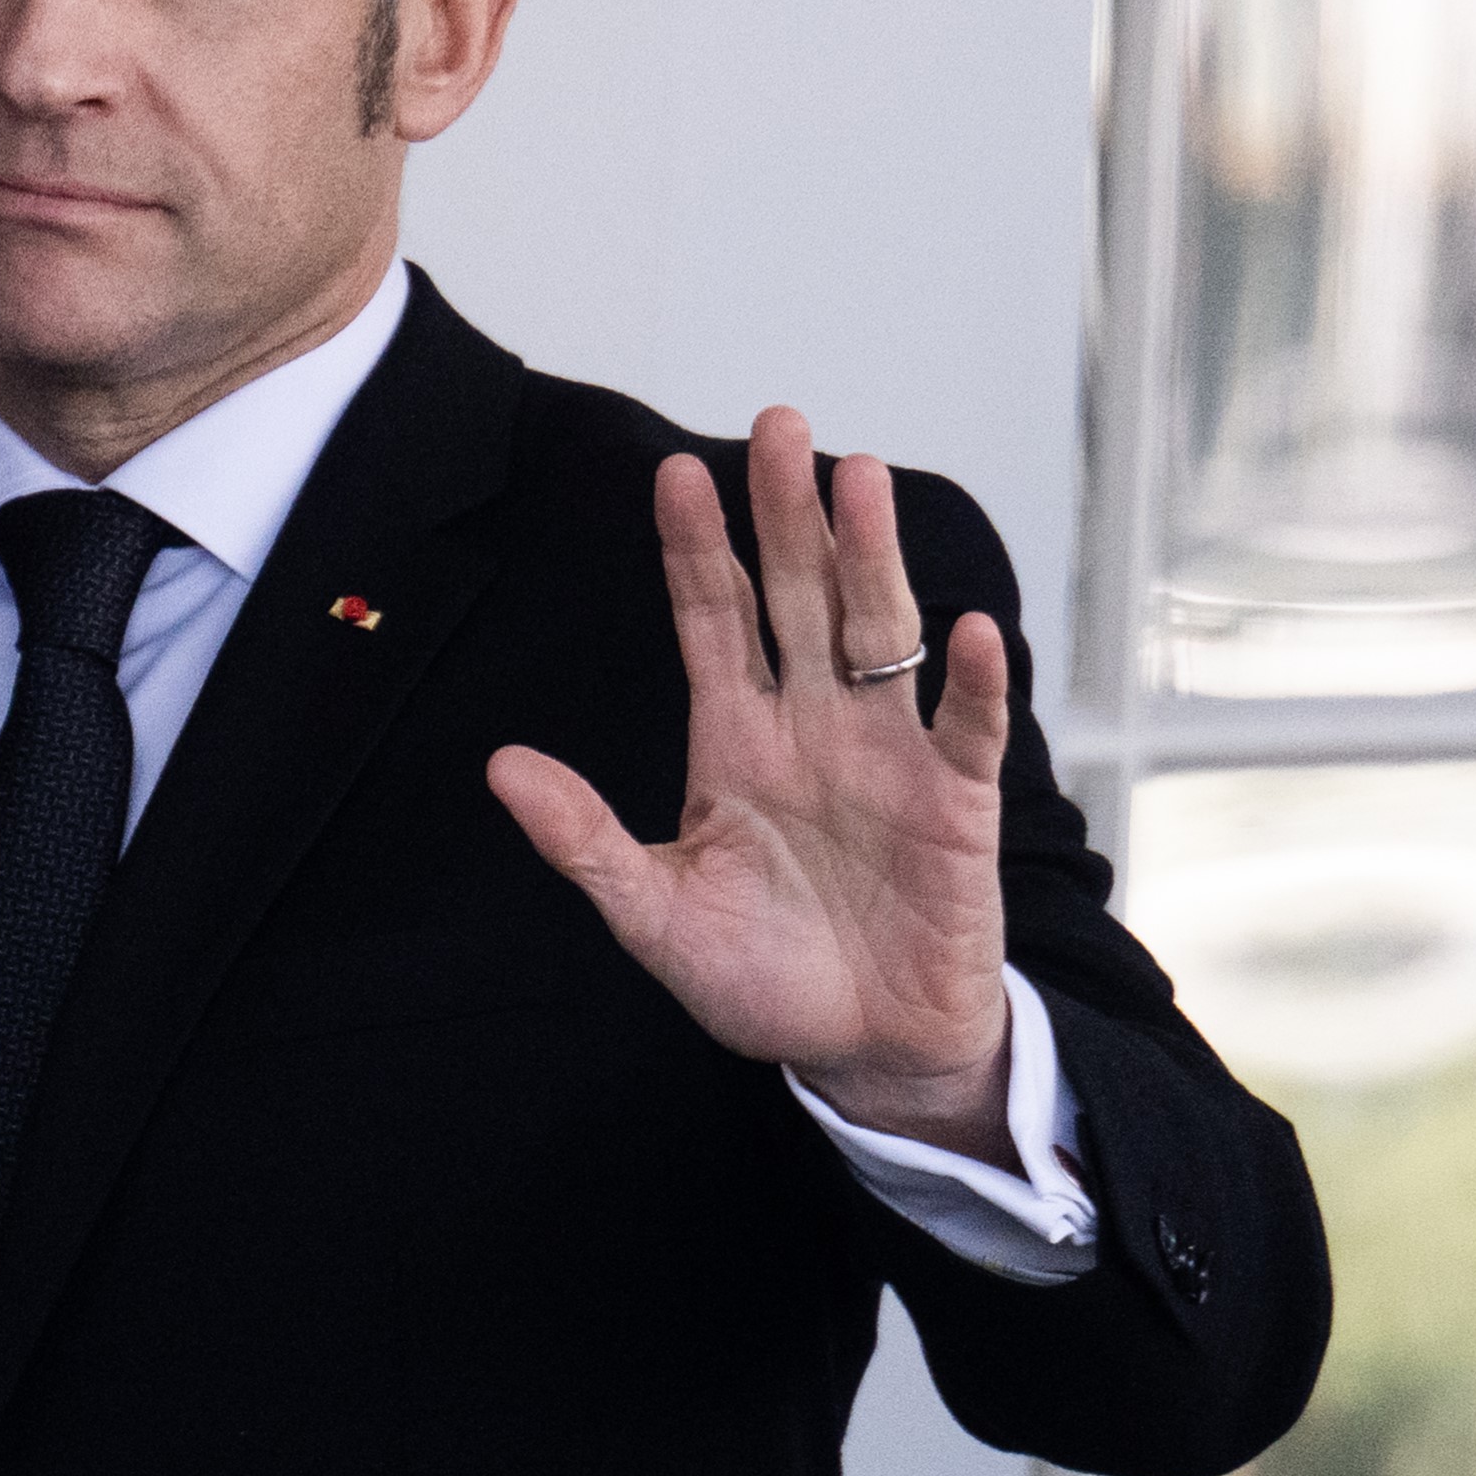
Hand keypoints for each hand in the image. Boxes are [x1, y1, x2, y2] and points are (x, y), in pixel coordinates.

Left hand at [484, 408, 1020, 1161]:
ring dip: (872, 557)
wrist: (860, 1052)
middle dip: (787, 513)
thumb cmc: (760, 980)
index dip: (695, 547)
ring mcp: (888, 755)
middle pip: (798, 595)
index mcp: (735, 737)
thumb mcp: (652, 913)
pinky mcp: (956, 805)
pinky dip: (973, 683)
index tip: (673, 473)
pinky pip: (967, 730)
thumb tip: (501, 767)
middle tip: (781, 423)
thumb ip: (584, 841)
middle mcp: (812, 724)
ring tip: (861, 478)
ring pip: (879, 631)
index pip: (712, 618)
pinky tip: (971, 630)